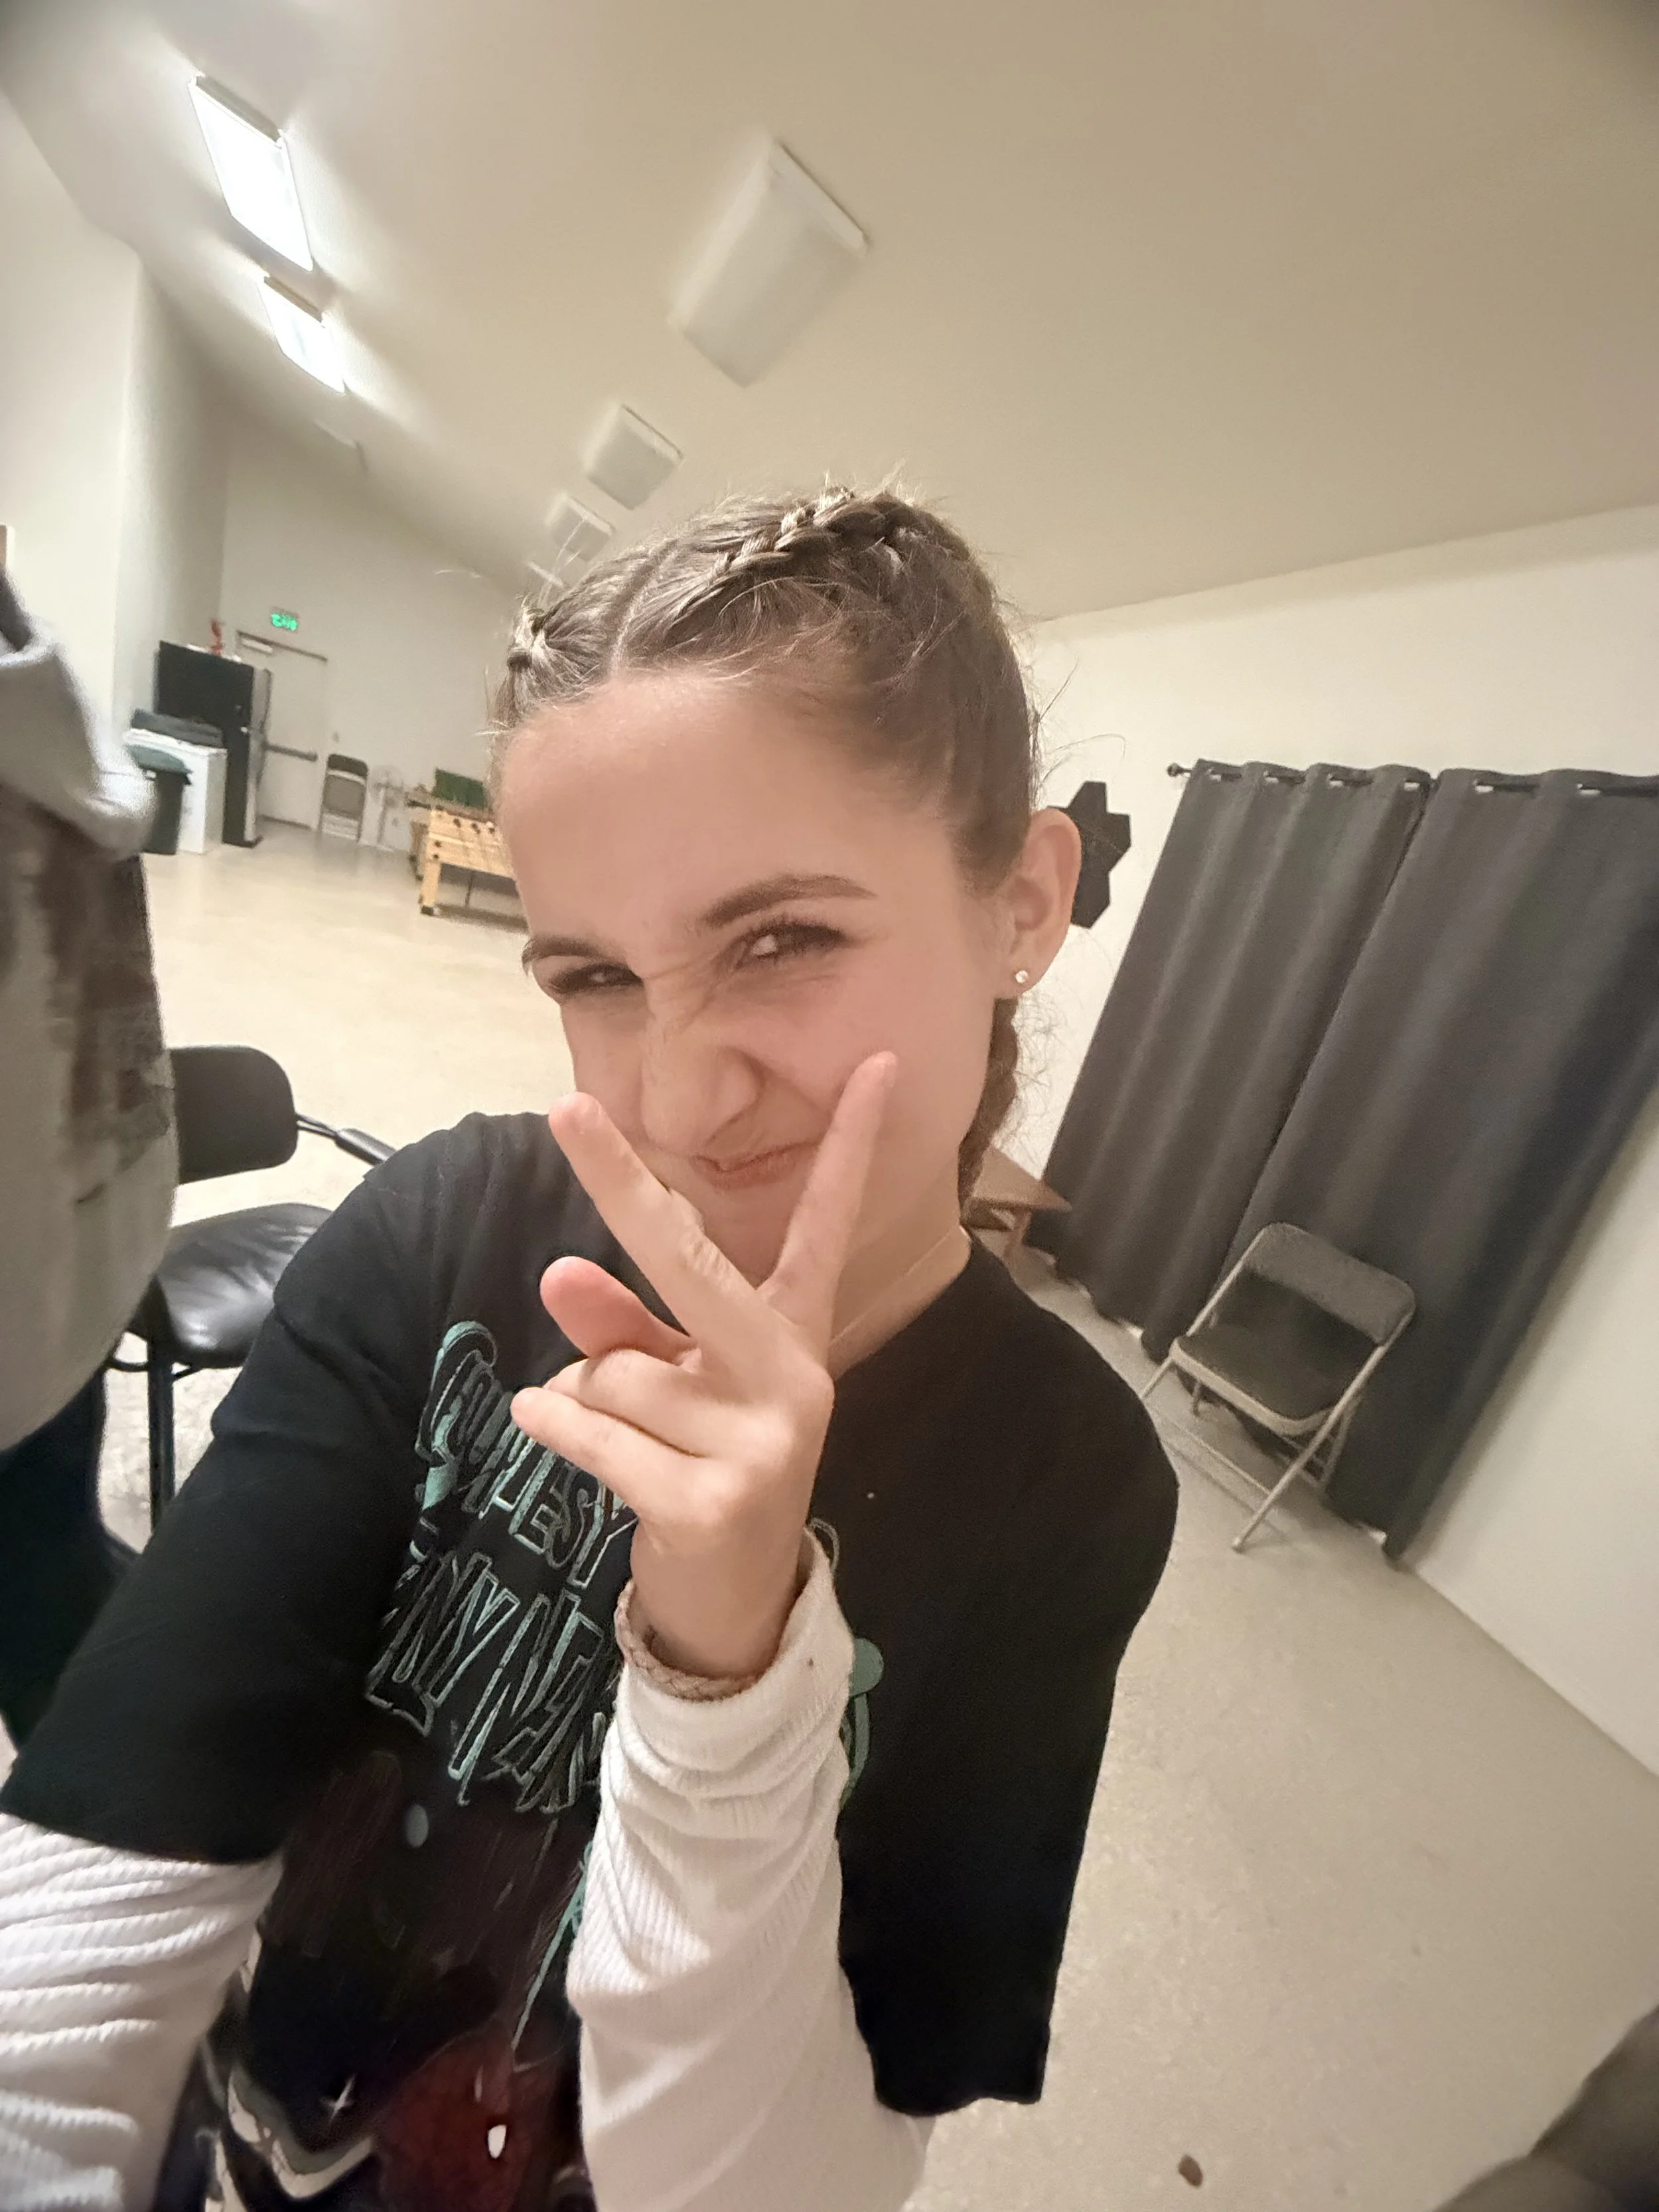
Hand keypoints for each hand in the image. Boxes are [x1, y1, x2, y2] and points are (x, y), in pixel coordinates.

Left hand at [510, 1054, 895, 1680]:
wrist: (734, 1602)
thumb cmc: (700, 1461)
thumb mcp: (671, 1382)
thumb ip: (624, 1324)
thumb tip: (559, 1273)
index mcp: (793, 1331)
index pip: (824, 1224)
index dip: (852, 1145)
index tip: (879, 1062)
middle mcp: (792, 1372)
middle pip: (689, 1261)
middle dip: (621, 1185)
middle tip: (566, 1109)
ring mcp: (764, 1436)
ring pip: (615, 1371)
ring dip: (589, 1398)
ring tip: (633, 1440)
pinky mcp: (717, 1498)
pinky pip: (599, 1433)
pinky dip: (558, 1426)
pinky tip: (544, 1423)